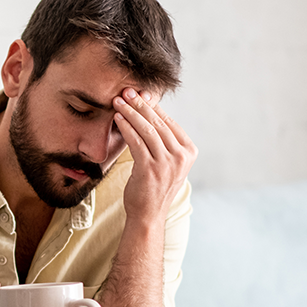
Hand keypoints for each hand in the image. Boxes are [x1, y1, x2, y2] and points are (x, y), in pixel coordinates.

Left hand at [112, 88, 197, 223]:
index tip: (139, 94)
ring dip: (130, 112)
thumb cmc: (154, 187)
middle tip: (126, 91)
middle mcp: (181, 156)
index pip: (169, 122)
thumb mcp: (167, 163)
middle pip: (158, 123)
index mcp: (189, 152)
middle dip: (140, 104)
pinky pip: (136, 141)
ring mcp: (167, 163)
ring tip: (118, 101)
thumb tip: (150, 112)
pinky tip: (117, 118)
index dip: (153, 106)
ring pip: (146, 129)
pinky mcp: (150, 169)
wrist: (148, 215)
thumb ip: (165, 142)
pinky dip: (125, 127)